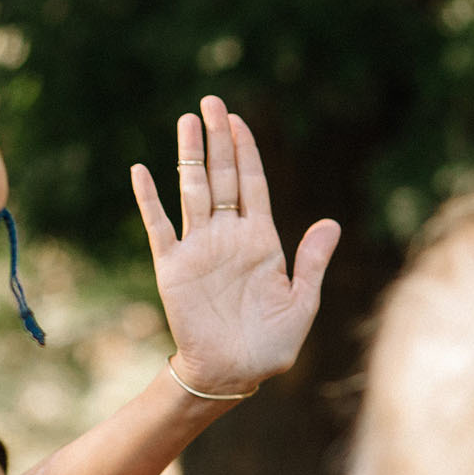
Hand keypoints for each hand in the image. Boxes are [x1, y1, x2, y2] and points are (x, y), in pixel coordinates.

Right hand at [132, 96, 337, 398]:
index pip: (253, 185)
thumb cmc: (272, 343)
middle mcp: (229, 237)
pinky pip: (159, 226)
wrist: (235, 373)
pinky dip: (150, 198)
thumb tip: (331, 222)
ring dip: (190, 156)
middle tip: (212, 102)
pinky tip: (143, 170)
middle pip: (222, 177)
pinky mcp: (173, 266)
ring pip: (193, 191)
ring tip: (187, 121)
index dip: (246, 152)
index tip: (239, 120)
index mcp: (263, 242)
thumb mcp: (303, 301)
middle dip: (219, 140)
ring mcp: (199, 248)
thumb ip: (313, 261)